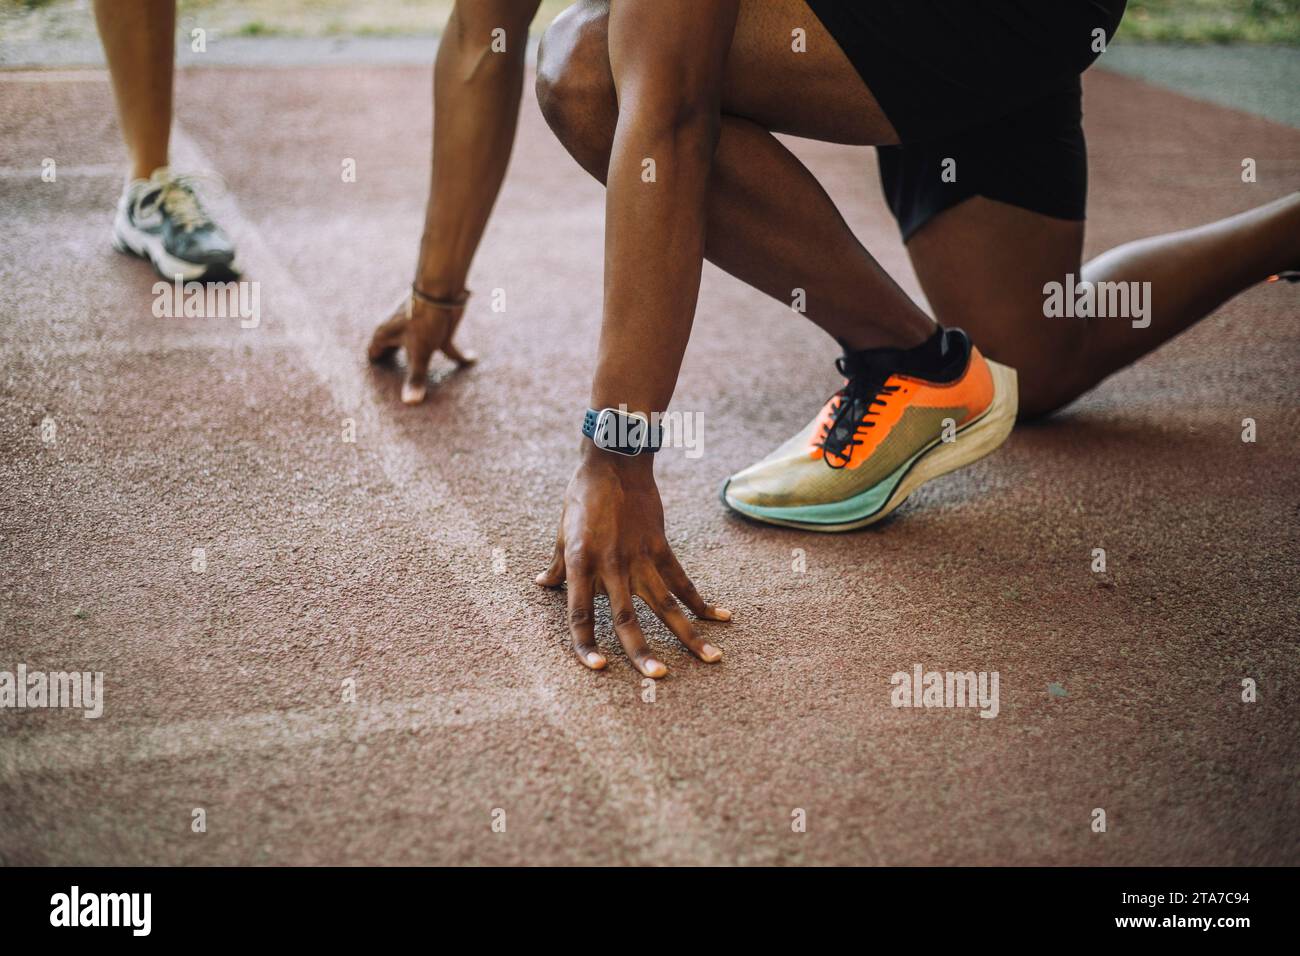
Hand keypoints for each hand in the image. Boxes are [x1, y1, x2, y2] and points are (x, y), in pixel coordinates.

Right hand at [367, 290, 476, 404]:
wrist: (444, 289)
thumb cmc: (424, 318)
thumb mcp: (419, 353)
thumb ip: (415, 379)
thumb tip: (410, 403)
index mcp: (385, 336)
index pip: (373, 356)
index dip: (377, 371)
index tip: (381, 389)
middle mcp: (399, 333)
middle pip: (393, 354)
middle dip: (398, 369)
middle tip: (400, 389)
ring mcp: (418, 331)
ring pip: (418, 352)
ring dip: (424, 365)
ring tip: (429, 385)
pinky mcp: (438, 330)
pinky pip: (446, 347)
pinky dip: (459, 355)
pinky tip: (472, 360)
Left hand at [536, 450, 730, 676]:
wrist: (614, 460)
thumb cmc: (582, 496)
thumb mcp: (562, 531)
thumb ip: (557, 564)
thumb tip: (543, 584)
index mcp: (581, 563)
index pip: (579, 614)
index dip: (585, 644)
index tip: (596, 668)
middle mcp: (611, 565)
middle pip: (627, 619)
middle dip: (642, 653)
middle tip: (657, 679)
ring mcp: (639, 557)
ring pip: (665, 605)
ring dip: (687, 634)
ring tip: (710, 659)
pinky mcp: (661, 546)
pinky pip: (682, 580)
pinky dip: (700, 600)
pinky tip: (718, 618)